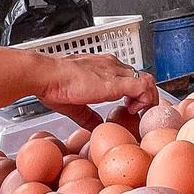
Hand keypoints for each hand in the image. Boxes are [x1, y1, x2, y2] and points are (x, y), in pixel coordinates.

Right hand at [36, 53, 157, 128]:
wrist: (46, 75)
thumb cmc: (53, 85)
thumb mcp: (75, 104)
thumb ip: (89, 116)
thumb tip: (96, 128)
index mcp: (102, 67)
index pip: (129, 75)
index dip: (135, 92)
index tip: (130, 108)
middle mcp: (112, 65)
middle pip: (142, 76)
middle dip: (145, 96)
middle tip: (139, 113)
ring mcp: (116, 72)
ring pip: (147, 80)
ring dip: (148, 98)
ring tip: (139, 113)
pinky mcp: (116, 82)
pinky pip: (143, 87)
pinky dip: (145, 101)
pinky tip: (134, 111)